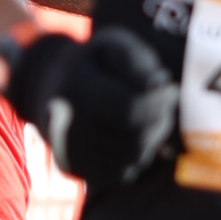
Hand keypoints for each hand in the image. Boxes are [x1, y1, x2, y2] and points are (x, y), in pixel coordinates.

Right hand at [0, 27, 177, 187]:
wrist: (49, 92)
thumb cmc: (91, 65)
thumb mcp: (111, 45)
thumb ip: (136, 61)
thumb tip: (157, 87)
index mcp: (75, 90)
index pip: (131, 110)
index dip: (159, 102)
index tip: (171, 89)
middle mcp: (69, 128)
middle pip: (138, 136)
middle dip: (159, 119)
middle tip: (161, 101)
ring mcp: (74, 155)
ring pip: (136, 156)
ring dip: (150, 136)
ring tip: (144, 114)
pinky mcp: (81, 173)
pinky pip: (127, 171)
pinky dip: (136, 154)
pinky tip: (127, 133)